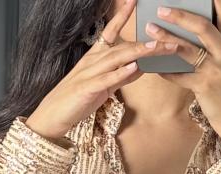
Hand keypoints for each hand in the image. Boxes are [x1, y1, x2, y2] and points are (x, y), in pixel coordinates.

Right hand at [25, 0, 178, 142]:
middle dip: (145, 43)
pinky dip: (121, 73)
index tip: (134, 1)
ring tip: (155, 47)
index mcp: (94, 58)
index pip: (110, 33)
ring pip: (116, 59)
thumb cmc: (77, 101)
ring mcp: (89, 74)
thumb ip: (121, 77)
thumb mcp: (103, 87)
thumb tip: (138, 68)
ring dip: (137, 52)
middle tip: (167, 39)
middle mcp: (92, 61)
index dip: (122, 16)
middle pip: (122, 47)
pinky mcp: (88, 89)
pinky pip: (107, 79)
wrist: (53, 115)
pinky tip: (134, 67)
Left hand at [148, 0, 220, 146]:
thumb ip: (220, 44)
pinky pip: (180, 75)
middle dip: (180, 15)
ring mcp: (215, 70)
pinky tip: (155, 67)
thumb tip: (196, 29)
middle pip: (202, 26)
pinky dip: (167, 71)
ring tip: (151, 29)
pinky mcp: (205, 86)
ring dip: (166, 38)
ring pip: (187, 49)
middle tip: (161, 9)